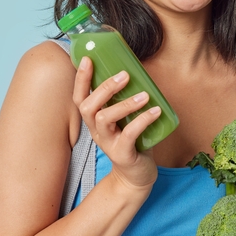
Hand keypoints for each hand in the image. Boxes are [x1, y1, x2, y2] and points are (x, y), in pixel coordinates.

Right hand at [73, 57, 158, 190]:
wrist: (136, 176)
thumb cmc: (132, 142)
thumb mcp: (125, 119)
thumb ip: (125, 100)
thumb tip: (138, 71)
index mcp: (94, 120)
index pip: (79, 97)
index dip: (80, 79)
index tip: (88, 59)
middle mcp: (96, 131)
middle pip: (88, 106)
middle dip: (104, 88)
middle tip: (124, 75)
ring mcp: (107, 143)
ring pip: (105, 119)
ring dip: (124, 104)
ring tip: (144, 95)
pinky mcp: (122, 154)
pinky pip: (129, 135)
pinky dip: (142, 121)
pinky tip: (156, 111)